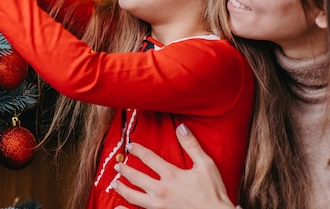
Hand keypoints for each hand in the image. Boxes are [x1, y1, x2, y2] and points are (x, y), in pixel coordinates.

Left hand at [113, 124, 235, 208]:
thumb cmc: (213, 193)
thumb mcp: (206, 165)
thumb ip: (192, 145)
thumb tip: (181, 127)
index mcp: (171, 175)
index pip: (148, 158)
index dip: (137, 150)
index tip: (130, 146)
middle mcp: (161, 190)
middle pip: (136, 177)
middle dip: (124, 169)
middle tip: (117, 165)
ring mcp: (159, 206)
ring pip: (133, 196)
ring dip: (122, 188)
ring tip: (115, 183)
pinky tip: (118, 208)